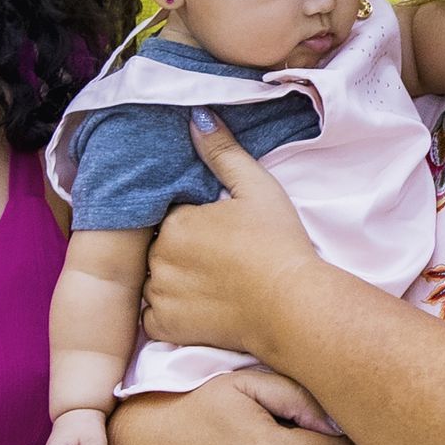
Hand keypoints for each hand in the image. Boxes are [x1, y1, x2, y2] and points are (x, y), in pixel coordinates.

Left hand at [141, 112, 322, 355]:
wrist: (292, 307)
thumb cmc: (279, 245)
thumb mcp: (258, 188)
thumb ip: (223, 152)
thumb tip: (195, 116)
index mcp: (176, 221)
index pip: (170, 216)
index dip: (192, 223)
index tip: (217, 232)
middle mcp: (159, 257)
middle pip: (159, 248)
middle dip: (178, 251)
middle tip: (216, 259)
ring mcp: (160, 295)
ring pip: (153, 282)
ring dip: (171, 281)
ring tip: (208, 284)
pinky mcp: (167, 328)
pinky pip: (152, 318)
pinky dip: (169, 314)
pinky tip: (198, 308)